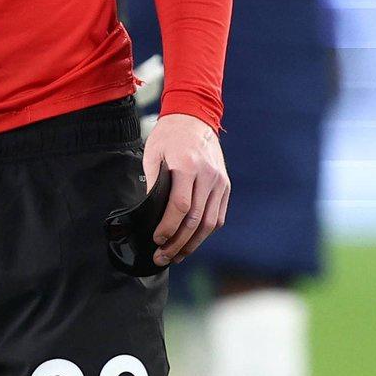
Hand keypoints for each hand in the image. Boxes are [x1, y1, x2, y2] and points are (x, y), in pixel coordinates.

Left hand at [139, 111, 229, 266]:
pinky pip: (218, 216)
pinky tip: (192, 241)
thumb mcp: (153, 155)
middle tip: (162, 257)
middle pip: (195, 220)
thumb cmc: (169, 137)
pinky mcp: (225, 185)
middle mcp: (208, 175)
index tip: (157, 240)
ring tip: (176, 256)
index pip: (180, 206)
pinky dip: (205, 232)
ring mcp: (219, 181)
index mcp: (187, 166)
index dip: (168, 228)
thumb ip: (152, 184)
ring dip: (193, 244)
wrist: (194, 118)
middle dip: (178, 243)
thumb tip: (150, 215)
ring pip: (209, 223)